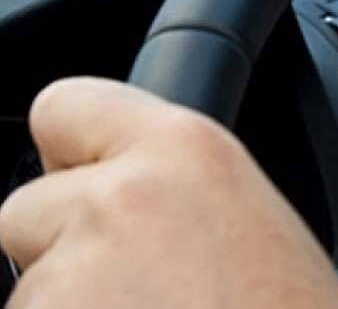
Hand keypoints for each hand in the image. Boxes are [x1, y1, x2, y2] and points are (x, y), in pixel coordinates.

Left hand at [0, 78, 337, 308]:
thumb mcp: (253, 219)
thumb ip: (177, 188)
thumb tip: (128, 185)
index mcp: (186, 150)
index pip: (65, 105)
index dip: (71, 154)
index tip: (84, 181)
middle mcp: (120, 199)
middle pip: (29, 207)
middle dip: (65, 247)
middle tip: (137, 286)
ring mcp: (70, 278)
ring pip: (30, 286)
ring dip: (71, 305)